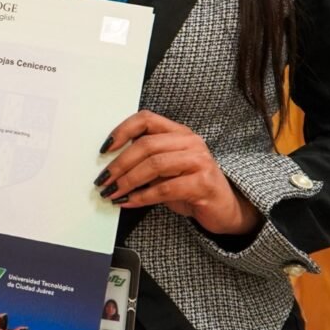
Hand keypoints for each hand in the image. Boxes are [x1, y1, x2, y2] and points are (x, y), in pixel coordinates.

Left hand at [95, 110, 261, 235]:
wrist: (225, 209)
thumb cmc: (190, 187)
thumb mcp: (166, 170)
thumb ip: (145, 161)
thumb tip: (110, 167)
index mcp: (178, 132)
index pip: (146, 119)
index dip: (122, 130)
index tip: (104, 149)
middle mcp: (190, 142)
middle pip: (146, 145)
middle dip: (119, 164)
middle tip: (103, 180)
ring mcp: (199, 161)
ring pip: (154, 165)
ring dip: (128, 181)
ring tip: (113, 193)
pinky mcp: (204, 183)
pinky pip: (165, 188)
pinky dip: (142, 197)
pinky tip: (129, 202)